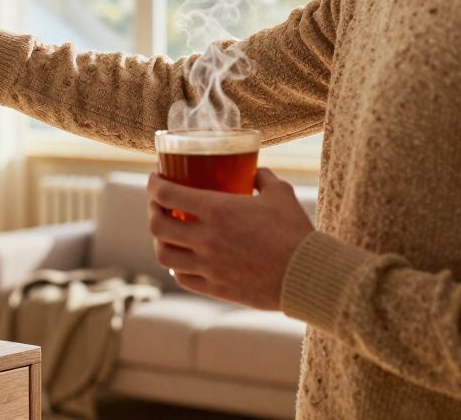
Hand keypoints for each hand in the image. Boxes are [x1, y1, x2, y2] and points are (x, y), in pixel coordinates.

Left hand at [146, 168, 313, 310]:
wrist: (308, 276)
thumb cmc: (296, 232)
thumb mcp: (280, 193)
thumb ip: (262, 178)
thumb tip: (254, 172)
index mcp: (218, 210)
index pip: (167, 195)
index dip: (154, 185)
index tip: (155, 180)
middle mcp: (206, 238)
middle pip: (157, 226)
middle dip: (152, 211)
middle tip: (158, 205)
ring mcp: (209, 266)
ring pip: (164, 254)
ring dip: (159, 241)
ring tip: (166, 233)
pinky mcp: (216, 288)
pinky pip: (183, 278)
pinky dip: (176, 267)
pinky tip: (182, 259)